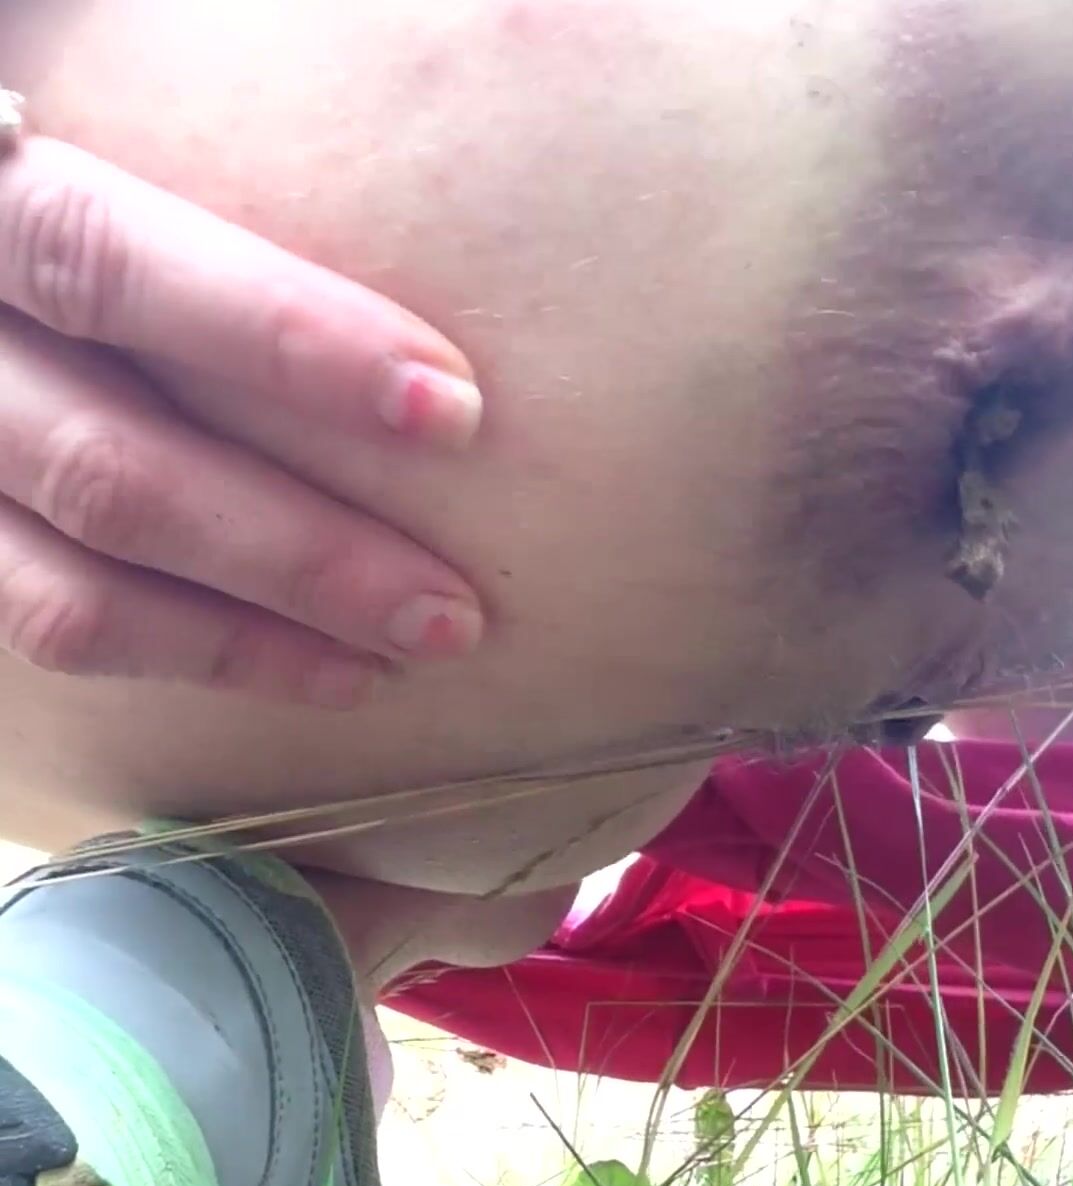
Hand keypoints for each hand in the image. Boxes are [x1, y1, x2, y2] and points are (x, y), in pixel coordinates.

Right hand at [0, 127, 485, 704]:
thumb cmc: (64, 183)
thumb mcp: (100, 130)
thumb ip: (189, 174)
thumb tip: (405, 73)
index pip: (102, 260)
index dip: (279, 333)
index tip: (449, 407)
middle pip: (108, 468)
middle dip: (300, 551)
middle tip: (453, 610)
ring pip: (78, 587)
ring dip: (257, 636)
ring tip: (406, 651)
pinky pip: (58, 627)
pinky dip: (199, 656)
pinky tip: (321, 665)